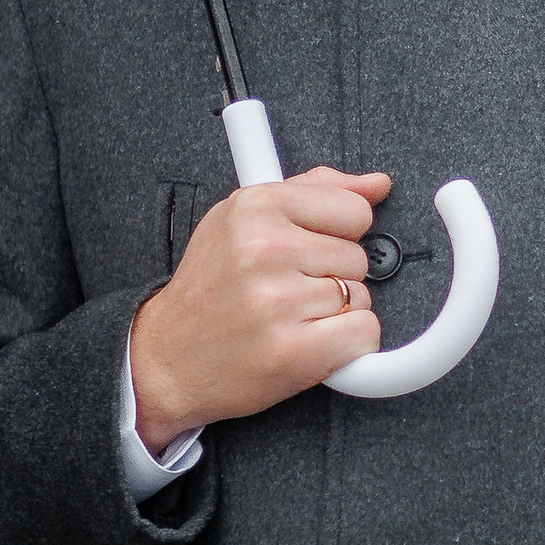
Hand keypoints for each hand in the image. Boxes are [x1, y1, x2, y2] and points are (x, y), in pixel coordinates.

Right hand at [129, 168, 393, 445]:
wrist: (166, 360)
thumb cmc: (210, 289)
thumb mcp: (244, 219)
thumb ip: (314, 191)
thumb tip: (377, 184)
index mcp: (255, 207)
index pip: (354, 210)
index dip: (339, 234)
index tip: (309, 250)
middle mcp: (264, 249)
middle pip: (358, 257)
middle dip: (332, 276)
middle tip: (287, 290)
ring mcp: (278, 302)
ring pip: (361, 297)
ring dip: (334, 313)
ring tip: (288, 317)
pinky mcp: (291, 351)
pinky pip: (363, 334)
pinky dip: (347, 345)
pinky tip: (310, 342)